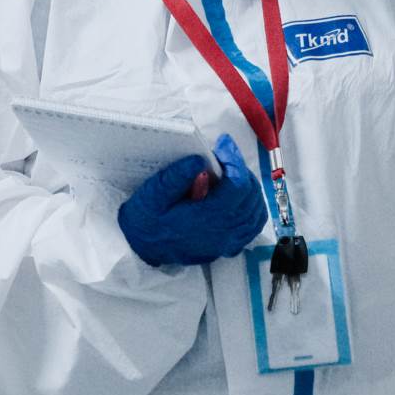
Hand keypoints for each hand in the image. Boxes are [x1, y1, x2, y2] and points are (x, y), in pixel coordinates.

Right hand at [118, 134, 266, 267]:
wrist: (139, 251)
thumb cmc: (144, 222)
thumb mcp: (151, 196)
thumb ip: (174, 178)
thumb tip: (199, 161)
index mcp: (205, 218)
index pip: (237, 185)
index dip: (234, 160)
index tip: (223, 143)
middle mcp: (222, 232)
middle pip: (250, 195)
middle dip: (241, 169)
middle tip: (225, 154)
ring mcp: (227, 241)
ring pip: (255, 210)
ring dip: (250, 186)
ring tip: (233, 171)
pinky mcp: (227, 246)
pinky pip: (253, 226)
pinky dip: (254, 207)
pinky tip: (242, 195)